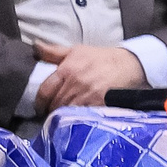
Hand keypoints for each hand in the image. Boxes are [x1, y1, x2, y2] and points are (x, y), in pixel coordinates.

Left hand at [33, 42, 151, 109]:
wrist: (131, 64)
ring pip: (67, 111)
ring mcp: (88, 95)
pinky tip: (77, 119)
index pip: (45, 90)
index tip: (40, 108)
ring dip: (64, 116)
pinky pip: (83, 115)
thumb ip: (54, 52)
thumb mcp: (77, 51)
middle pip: (55, 103)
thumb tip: (35, 47)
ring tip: (64, 118)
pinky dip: (78, 119)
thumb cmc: (103, 58)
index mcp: (67, 69)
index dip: (39, 102)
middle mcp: (75, 83)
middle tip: (53, 113)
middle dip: (52, 109)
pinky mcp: (100, 104)